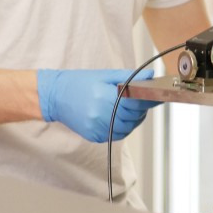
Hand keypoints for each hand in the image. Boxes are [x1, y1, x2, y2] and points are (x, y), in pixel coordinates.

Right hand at [36, 68, 160, 142]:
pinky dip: (121, 127)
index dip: (149, 99)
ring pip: (127, 128)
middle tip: (140, 99)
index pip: (136, 103)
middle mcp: (102, 116)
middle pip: (133, 117)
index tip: (157, 95)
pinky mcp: (95, 137)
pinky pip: (116, 134)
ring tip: (126, 108)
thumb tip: (150, 76)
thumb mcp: (104, 76)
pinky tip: (116, 116)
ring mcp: (98, 129)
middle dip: (140, 109)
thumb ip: (129, 77)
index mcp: (106, 98)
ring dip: (132, 119)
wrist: (55, 96)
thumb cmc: (80, 83)